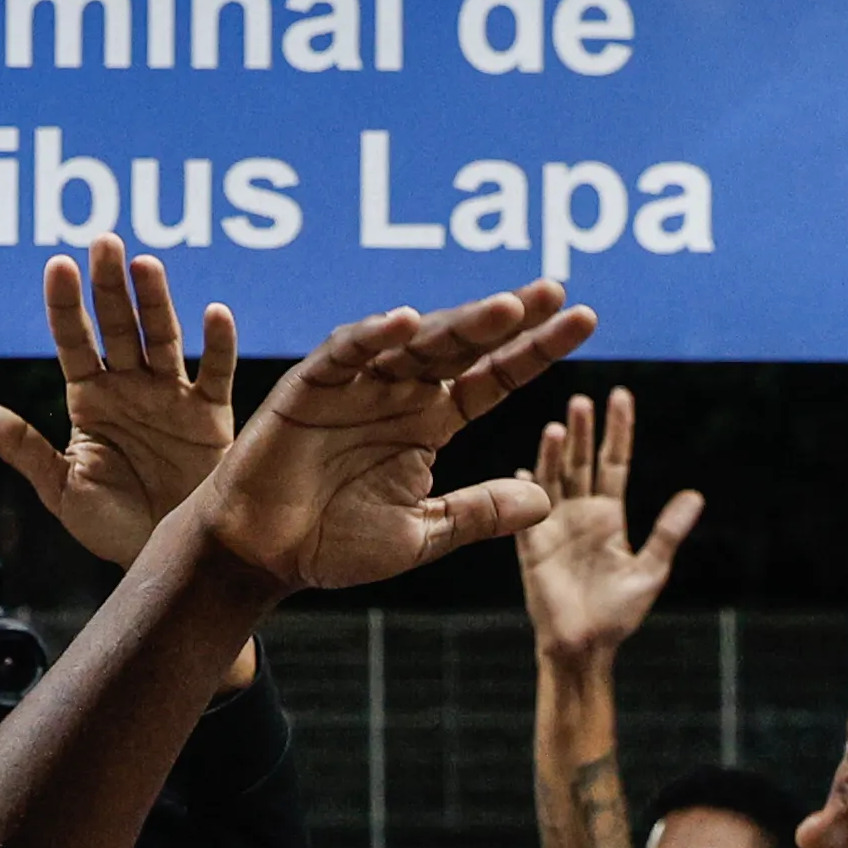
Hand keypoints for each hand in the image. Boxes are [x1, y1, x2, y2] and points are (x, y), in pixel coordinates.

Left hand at [0, 238, 245, 571]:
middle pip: (118, 324)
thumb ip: (19, 445)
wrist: (167, 561)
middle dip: (109, 285)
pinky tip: (215, 314)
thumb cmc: (109, 526)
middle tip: (104, 241)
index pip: (73, 339)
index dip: (65, 304)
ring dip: (155, 301)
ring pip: (162, 337)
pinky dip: (219, 344)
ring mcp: (171, 396)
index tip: (58, 266)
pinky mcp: (211, 416)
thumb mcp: (58, 488)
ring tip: (145, 265)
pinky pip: (216, 373)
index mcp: (89, 397)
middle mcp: (130, 386)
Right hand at [184, 281, 590, 597]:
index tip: (584, 322)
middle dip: (508, 318)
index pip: (493, 378)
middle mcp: (400, 393)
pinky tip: (406, 323)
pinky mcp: (311, 385)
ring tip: (504, 309)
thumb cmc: (334, 545)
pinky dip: (372, 336)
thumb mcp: (422, 534)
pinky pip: (345, 353)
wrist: (263, 556)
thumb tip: (547, 499)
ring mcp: (357, 384)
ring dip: (458, 323)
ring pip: (414, 341)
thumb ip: (479, 513)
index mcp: (430, 422)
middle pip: (463, 345)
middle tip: (556, 292)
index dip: (536, 351)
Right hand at [512, 387, 696, 665]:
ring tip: (558, 426)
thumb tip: (696, 495)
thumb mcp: (651, 570)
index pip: (614, 462)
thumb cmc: (618, 614)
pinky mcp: (533, 547)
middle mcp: (580, 514)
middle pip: (580, 462)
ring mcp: (554, 527)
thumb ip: (668, 531)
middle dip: (581, 432)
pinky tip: (524, 470)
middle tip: (581, 400)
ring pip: (554, 480)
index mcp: (609, 516)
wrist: (585, 646)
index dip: (617, 430)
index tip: (620, 395)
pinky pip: (528, 515)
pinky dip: (526, 492)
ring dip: (554, 454)